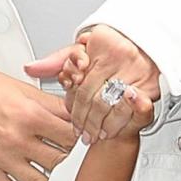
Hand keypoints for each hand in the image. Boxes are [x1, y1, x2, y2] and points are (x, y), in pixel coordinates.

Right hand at [0, 58, 74, 180]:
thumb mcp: (22, 88)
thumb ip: (52, 106)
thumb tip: (77, 116)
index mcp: (29, 115)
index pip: (70, 137)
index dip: (85, 143)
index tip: (92, 149)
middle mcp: (17, 139)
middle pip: (59, 162)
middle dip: (75, 167)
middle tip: (85, 172)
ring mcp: (2, 158)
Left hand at [26, 25, 159, 143]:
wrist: (145, 45)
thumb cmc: (111, 49)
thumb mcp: (82, 50)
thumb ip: (57, 61)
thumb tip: (31, 68)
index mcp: (100, 46)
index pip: (80, 82)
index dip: (74, 102)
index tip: (72, 114)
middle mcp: (118, 57)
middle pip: (93, 98)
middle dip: (85, 118)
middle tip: (81, 132)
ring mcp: (135, 73)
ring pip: (109, 106)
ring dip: (100, 124)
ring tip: (94, 135)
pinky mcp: (149, 88)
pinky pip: (132, 111)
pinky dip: (120, 122)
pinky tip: (112, 130)